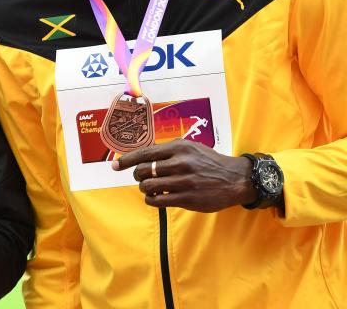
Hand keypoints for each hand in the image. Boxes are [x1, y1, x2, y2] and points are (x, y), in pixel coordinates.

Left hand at [112, 139, 255, 211]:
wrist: (235, 179)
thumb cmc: (208, 161)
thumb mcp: (189, 147)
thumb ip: (167, 150)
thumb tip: (141, 155)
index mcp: (178, 148)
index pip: (144, 153)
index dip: (126, 160)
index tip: (114, 166)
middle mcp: (180, 163)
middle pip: (142, 170)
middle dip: (137, 175)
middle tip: (142, 178)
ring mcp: (184, 182)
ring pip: (148, 186)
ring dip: (144, 188)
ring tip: (151, 187)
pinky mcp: (188, 199)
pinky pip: (158, 200)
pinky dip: (151, 199)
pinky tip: (155, 197)